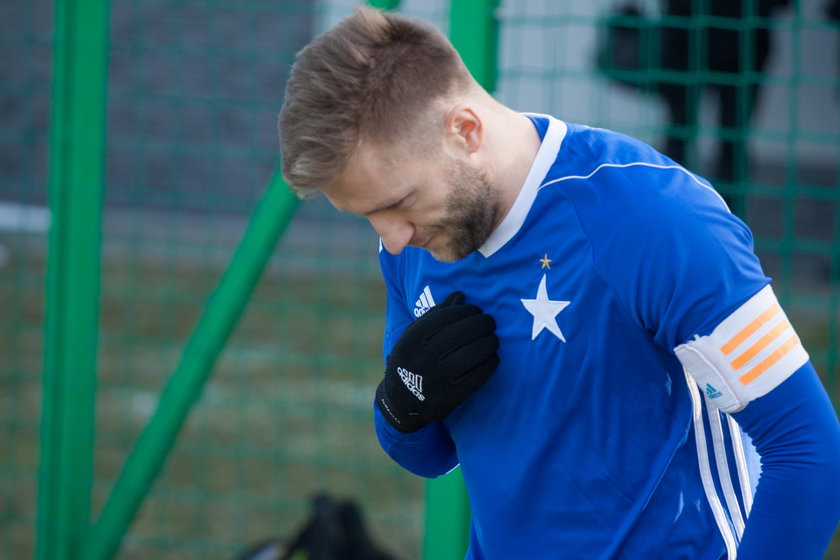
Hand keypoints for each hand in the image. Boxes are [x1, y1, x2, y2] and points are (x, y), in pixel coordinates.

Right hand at [376, 292, 498, 432]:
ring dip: (489, 342)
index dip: (466, 311)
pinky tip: (492, 357)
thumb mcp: (412, 337)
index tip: (475, 310)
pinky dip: (490, 363)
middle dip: (482, 323)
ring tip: (493, 339)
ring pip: (472, 354)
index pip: (445, 317)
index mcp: (411, 341)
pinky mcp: (451, 397)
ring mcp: (437, 380)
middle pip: (462, 333)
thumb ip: (435, 315)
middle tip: (489, 322)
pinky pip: (478, 376)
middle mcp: (422, 359)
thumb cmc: (411, 361)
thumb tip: (461, 296)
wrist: (400, 403)